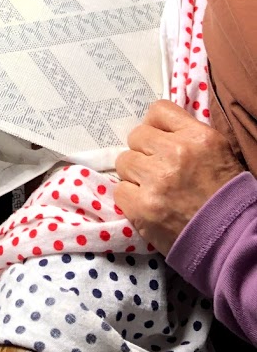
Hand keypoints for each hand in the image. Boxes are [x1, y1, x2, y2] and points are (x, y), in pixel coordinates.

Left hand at [115, 100, 241, 254]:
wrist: (232, 241)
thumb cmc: (226, 195)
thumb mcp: (217, 152)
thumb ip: (186, 134)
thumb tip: (156, 126)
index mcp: (198, 137)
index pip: (158, 110)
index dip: (156, 126)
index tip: (159, 140)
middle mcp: (175, 153)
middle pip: (136, 136)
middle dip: (145, 152)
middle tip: (159, 170)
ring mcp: (156, 180)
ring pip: (124, 161)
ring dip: (136, 174)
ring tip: (154, 189)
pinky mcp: (141, 207)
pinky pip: (120, 189)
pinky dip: (131, 198)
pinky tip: (148, 205)